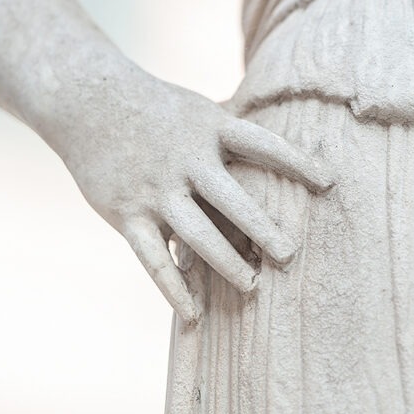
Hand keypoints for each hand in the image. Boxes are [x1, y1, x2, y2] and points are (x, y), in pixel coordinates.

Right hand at [56, 51, 332, 324]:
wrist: (85, 100)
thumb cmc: (153, 108)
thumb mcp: (196, 109)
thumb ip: (231, 131)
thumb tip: (281, 133)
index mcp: (208, 129)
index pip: (261, 144)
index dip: (295, 162)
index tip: (327, 182)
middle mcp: (184, 160)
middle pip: (230, 198)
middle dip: (261, 227)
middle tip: (289, 255)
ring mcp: (155, 189)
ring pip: (195, 233)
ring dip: (225, 263)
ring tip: (252, 286)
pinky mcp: (126, 213)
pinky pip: (153, 258)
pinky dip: (173, 288)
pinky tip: (194, 313)